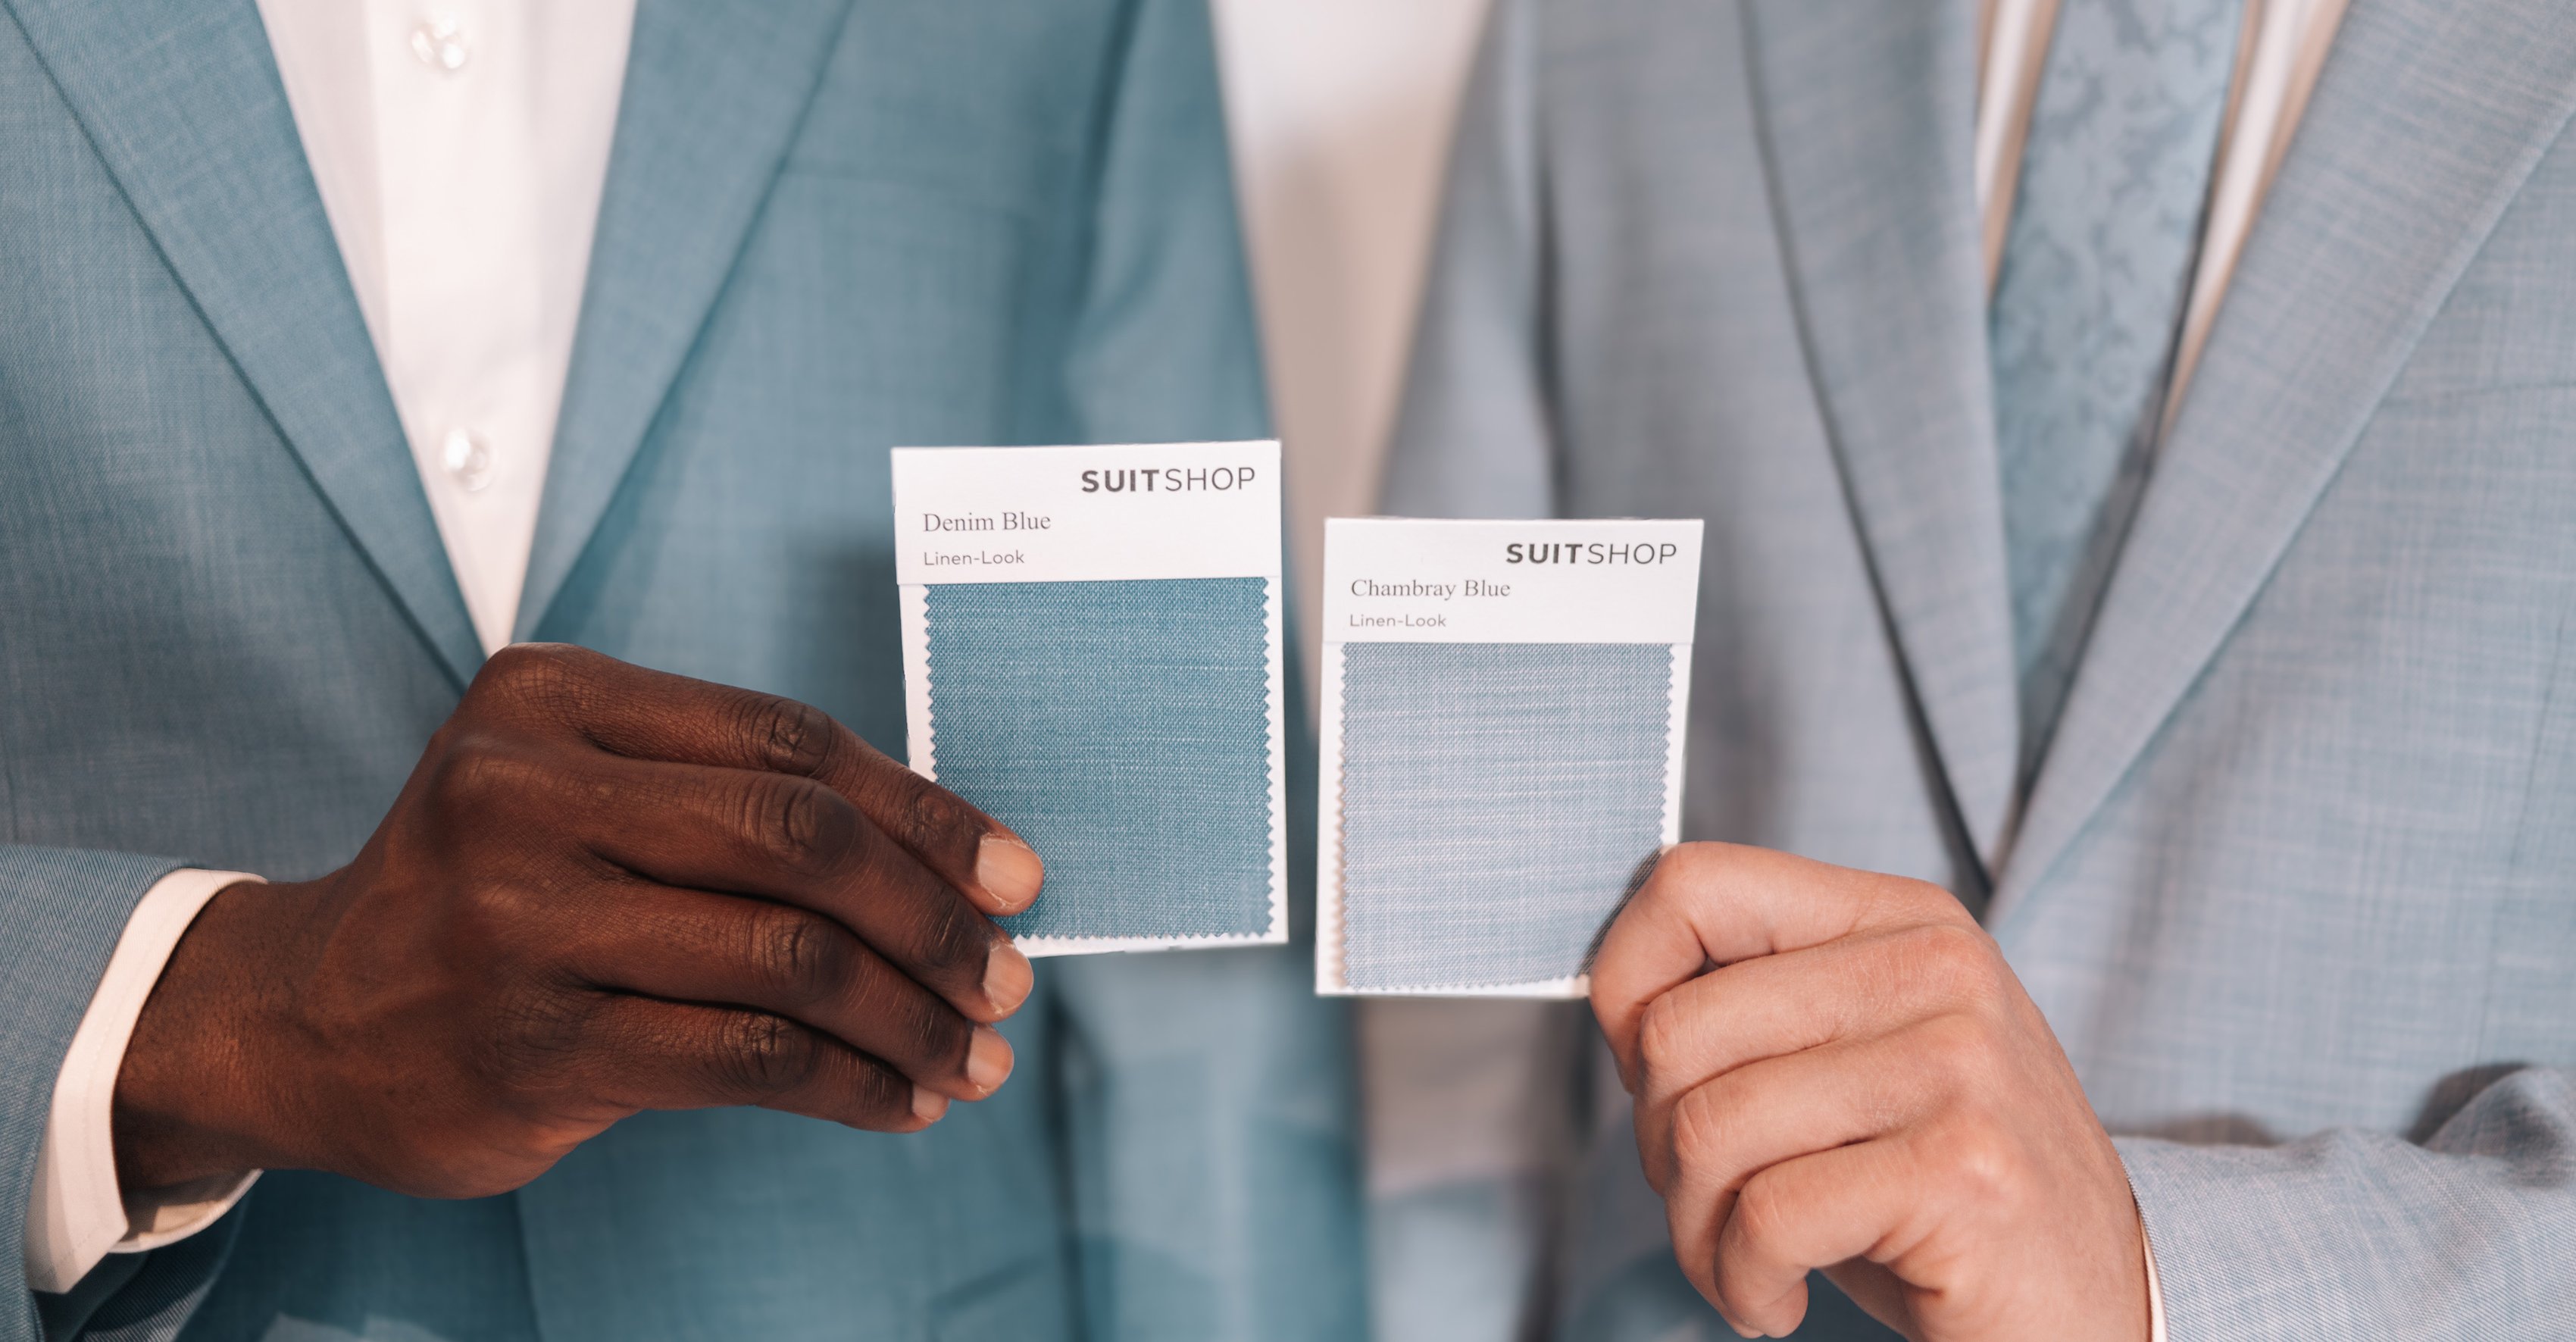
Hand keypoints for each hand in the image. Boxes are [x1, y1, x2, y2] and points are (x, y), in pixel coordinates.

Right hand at [113, 644, 1045, 1198]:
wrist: (303, 1018)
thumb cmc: (490, 895)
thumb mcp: (579, 794)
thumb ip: (729, 798)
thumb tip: (951, 863)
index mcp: (553, 698)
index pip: (790, 741)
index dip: (923, 810)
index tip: (1012, 873)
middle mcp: (523, 791)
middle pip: (800, 839)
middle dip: (932, 915)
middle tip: (1007, 973)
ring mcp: (519, 921)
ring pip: (787, 958)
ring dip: (911, 1015)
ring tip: (975, 1052)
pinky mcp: (531, 1045)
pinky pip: (745, 1059)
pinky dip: (851, 1084)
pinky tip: (901, 1100)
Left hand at [1590, 843, 2145, 1340]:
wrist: (2098, 1308)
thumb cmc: (1936, 1198)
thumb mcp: (1849, 1069)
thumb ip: (1752, 1010)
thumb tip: (1612, 996)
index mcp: (1897, 921)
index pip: (1693, 884)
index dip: (1624, 985)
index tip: (1644, 1078)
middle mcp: (1935, 969)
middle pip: (1680, 1029)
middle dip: (1657, 1146)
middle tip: (1707, 1207)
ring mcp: (1959, 1064)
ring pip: (1710, 1128)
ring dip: (1695, 1231)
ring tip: (1741, 1266)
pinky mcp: (1965, 1169)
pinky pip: (1768, 1215)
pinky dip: (1743, 1281)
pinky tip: (1778, 1301)